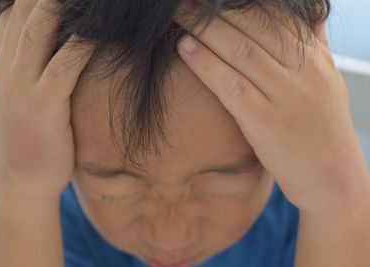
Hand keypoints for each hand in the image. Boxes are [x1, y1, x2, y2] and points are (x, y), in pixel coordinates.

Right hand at [0, 0, 94, 196]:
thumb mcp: (24, 92)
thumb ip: (33, 62)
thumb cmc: (33, 134)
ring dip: (63, 6)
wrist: (22, 178)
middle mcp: (7, 67)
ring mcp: (20, 86)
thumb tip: (62, 39)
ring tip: (92, 0)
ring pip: (38, 31)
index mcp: (3, 61)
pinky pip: (62, 67)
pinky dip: (80, 45)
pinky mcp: (42, 106)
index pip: (15, 10)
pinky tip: (100, 30)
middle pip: (25, 11)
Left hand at [173, 2, 369, 213]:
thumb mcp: (326, 81)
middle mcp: (305, 72)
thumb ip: (313, 46)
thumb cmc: (321, 128)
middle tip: (187, 1)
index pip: (275, 16)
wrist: (332, 177)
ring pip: (241, 52)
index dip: (240, 3)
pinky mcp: (267, 123)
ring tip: (180, 15)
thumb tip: (305, 15)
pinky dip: (205, 64)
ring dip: (205, 30)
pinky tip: (184, 48)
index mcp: (317, 59)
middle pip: (254, 28)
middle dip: (216, 11)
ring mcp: (287, 97)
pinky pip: (231, 85)